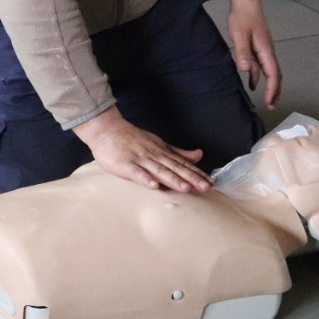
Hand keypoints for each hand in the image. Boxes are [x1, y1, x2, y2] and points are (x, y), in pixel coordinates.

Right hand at [73, 107, 211, 192]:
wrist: (107, 129)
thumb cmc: (133, 139)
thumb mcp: (158, 143)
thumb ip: (178, 152)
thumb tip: (199, 155)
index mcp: (162, 151)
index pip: (183, 164)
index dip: (197, 173)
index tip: (211, 183)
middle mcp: (154, 155)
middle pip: (175, 168)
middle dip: (191, 178)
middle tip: (206, 188)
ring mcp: (139, 159)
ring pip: (159, 170)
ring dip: (173, 179)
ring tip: (186, 189)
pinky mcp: (125, 164)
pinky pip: (136, 173)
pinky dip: (145, 179)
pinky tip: (154, 187)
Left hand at [225, 0, 281, 109]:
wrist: (245, 1)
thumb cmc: (242, 17)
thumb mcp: (239, 34)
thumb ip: (243, 52)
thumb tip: (246, 70)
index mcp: (265, 50)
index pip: (273, 74)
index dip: (273, 89)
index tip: (270, 102)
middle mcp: (267, 51)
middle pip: (276, 75)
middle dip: (276, 91)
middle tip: (272, 106)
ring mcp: (263, 49)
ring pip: (269, 71)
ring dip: (269, 86)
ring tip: (266, 100)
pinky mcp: (257, 47)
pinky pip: (261, 66)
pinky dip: (259, 77)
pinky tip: (252, 84)